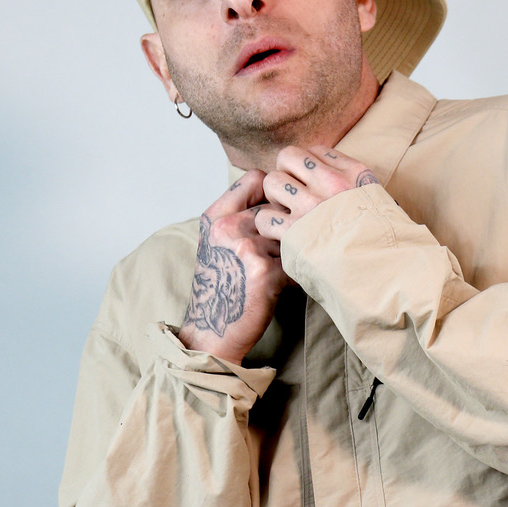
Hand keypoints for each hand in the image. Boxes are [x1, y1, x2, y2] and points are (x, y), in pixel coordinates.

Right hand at [178, 170, 288, 362]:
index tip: (276, 211)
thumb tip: (284, 192)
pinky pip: (295, 260)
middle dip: (284, 229)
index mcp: (216, 215)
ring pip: (290, 234)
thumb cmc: (222, 283)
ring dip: (291, 252)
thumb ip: (241, 213)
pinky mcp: (264, 271)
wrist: (212, 328)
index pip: (256, 178)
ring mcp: (246, 247)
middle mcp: (228, 227)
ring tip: (277, 271)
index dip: (273, 191)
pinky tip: (280, 287)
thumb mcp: (218, 240)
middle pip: (277, 208)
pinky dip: (294, 274)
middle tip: (277, 253)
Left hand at [256, 145, 379, 239]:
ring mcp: (311, 207)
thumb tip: (334, 179)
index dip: (306, 166)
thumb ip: (357, 185)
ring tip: (285, 212)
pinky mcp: (294, 233)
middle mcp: (330, 184)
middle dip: (284, 173)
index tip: (310, 183)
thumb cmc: (384, 241)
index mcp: (354, 173)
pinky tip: (280, 234)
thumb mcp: (379, 200)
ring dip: (274, 197)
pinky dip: (268, 225)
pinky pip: (265, 217)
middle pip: (287, 156)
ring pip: (272, 181)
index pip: (316, 150)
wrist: (384, 269)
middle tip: (292, 194)